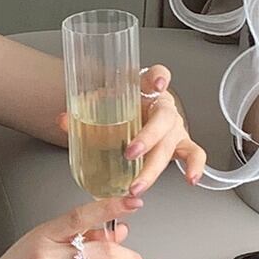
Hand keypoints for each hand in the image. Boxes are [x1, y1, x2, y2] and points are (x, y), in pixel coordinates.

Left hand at [57, 64, 206, 191]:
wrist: (136, 115)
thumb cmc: (122, 107)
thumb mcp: (102, 103)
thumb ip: (85, 109)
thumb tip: (64, 120)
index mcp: (145, 89)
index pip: (155, 74)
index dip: (158, 77)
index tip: (157, 83)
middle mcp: (163, 107)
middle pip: (162, 118)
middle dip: (147, 138)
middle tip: (130, 153)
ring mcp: (174, 127)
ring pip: (171, 144)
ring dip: (154, 166)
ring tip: (138, 184)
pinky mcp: (180, 144)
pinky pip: (194, 154)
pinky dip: (195, 166)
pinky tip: (190, 179)